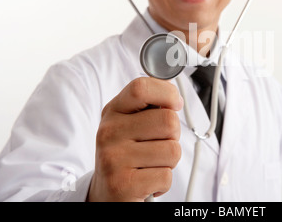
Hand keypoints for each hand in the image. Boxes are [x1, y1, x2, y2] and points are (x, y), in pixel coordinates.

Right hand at [87, 77, 183, 201]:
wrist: (105, 193)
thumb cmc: (127, 155)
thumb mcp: (130, 125)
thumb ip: (150, 108)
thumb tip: (174, 98)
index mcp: (113, 112)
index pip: (141, 88)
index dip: (167, 93)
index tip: (175, 104)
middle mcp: (109, 132)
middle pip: (168, 121)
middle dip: (173, 136)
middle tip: (158, 145)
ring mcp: (113, 158)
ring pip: (172, 150)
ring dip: (169, 162)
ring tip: (151, 165)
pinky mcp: (122, 184)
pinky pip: (166, 176)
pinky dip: (163, 182)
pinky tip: (147, 182)